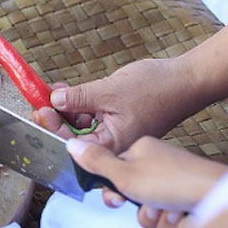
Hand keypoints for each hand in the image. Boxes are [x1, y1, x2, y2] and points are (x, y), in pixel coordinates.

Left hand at [31, 58, 201, 153]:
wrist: (188, 79)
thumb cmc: (158, 89)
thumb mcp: (110, 91)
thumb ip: (79, 98)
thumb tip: (53, 100)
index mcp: (114, 148)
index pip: (74, 147)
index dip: (53, 129)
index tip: (40, 110)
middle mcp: (114, 147)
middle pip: (74, 139)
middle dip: (55, 120)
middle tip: (39, 101)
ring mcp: (116, 134)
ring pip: (81, 127)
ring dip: (65, 110)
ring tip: (51, 91)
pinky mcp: (118, 122)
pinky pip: (92, 117)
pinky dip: (80, 105)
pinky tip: (66, 90)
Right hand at [67, 137, 227, 227]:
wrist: (221, 196)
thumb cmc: (175, 182)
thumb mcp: (126, 174)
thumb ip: (96, 162)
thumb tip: (70, 144)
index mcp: (142, 150)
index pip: (112, 169)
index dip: (111, 188)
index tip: (116, 197)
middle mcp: (158, 165)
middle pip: (130, 193)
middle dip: (137, 207)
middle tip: (145, 204)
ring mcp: (173, 185)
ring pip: (148, 211)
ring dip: (154, 218)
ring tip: (169, 211)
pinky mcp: (186, 202)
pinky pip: (165, 220)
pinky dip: (170, 222)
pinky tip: (183, 216)